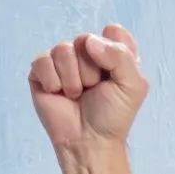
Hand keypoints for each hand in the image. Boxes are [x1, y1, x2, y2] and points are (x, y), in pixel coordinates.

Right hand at [28, 24, 148, 151]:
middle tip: (93, 90)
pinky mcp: (41, 73)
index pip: (113, 32)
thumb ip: (121, 55)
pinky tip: (58, 94)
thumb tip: (89, 42)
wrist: (89, 142)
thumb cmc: (112, 116)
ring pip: (62, 49)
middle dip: (91, 69)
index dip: (113, 50)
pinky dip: (53, 81)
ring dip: (72, 78)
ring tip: (76, 95)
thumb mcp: (133, 86)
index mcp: (111, 54)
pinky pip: (42, 61)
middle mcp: (87, 54)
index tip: (114, 74)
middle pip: (85, 39)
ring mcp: (62, 63)